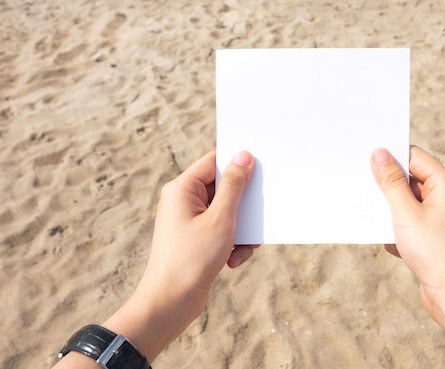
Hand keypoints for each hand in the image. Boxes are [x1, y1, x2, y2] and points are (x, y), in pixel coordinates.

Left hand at [105, 150, 256, 361]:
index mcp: (182, 189)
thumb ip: (234, 185)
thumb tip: (243, 156)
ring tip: (243, 246)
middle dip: (242, 205)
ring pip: (226, 212)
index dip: (237, 163)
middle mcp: (183, 201)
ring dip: (240, 228)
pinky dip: (232, 243)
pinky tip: (233, 260)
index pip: (214, 162)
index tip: (260, 169)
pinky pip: (222, 231)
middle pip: (223, 188)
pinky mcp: (195, 239)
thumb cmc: (192, 258)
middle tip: (256, 214)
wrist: (170, 302)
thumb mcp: (220, 218)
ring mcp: (188, 221)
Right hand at [371, 146, 444, 368]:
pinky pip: (408, 223)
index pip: (414, 156)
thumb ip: (391, 182)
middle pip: (409, 178)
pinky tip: (396, 246)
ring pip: (405, 203)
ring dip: (391, 213)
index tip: (366, 160)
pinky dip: (397, 232)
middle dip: (388, 188)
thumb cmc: (437, 253)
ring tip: (387, 227)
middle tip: (367, 191)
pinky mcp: (433, 235)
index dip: (390, 157)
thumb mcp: (407, 214)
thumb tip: (380, 153)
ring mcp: (440, 217)